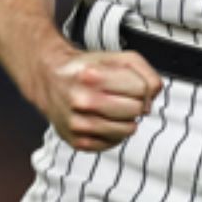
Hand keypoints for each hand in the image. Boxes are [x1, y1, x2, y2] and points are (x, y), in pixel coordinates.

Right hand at [34, 44, 162, 151]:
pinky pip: (113, 143)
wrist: (50, 80)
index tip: (132, 85)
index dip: (143, 87)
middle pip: (136, 110)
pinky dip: (115, 133)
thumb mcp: (120, 58)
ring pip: (128, 130)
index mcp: (93, 76)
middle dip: (136, 103)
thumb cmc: (89, 69)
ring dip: (127, 120)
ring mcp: (78, 124)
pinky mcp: (76, 141)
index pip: (142, 90)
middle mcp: (82, 101)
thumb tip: (151, 100)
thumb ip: (146, 74)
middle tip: (122, 97)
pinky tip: (104, 120)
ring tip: (114, 109)